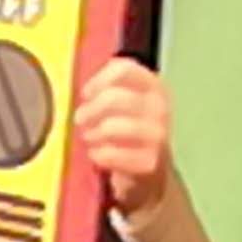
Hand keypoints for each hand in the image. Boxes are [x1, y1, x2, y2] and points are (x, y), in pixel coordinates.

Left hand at [72, 57, 174, 217]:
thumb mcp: (126, 103)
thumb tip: (84, 90)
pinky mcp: (149, 162)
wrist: (151, 172)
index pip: (124, 69)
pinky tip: (97, 155)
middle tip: (81, 119)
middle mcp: (160, 108)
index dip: (98, 80)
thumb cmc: (130, 130)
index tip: (87, 94)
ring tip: (89, 138)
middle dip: (90, 109)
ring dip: (92, 133)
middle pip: (113, 97)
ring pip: (110, 127)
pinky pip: (110, 154)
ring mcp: (157, 136)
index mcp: (154, 86)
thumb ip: (107, 89)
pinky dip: (97, 154)